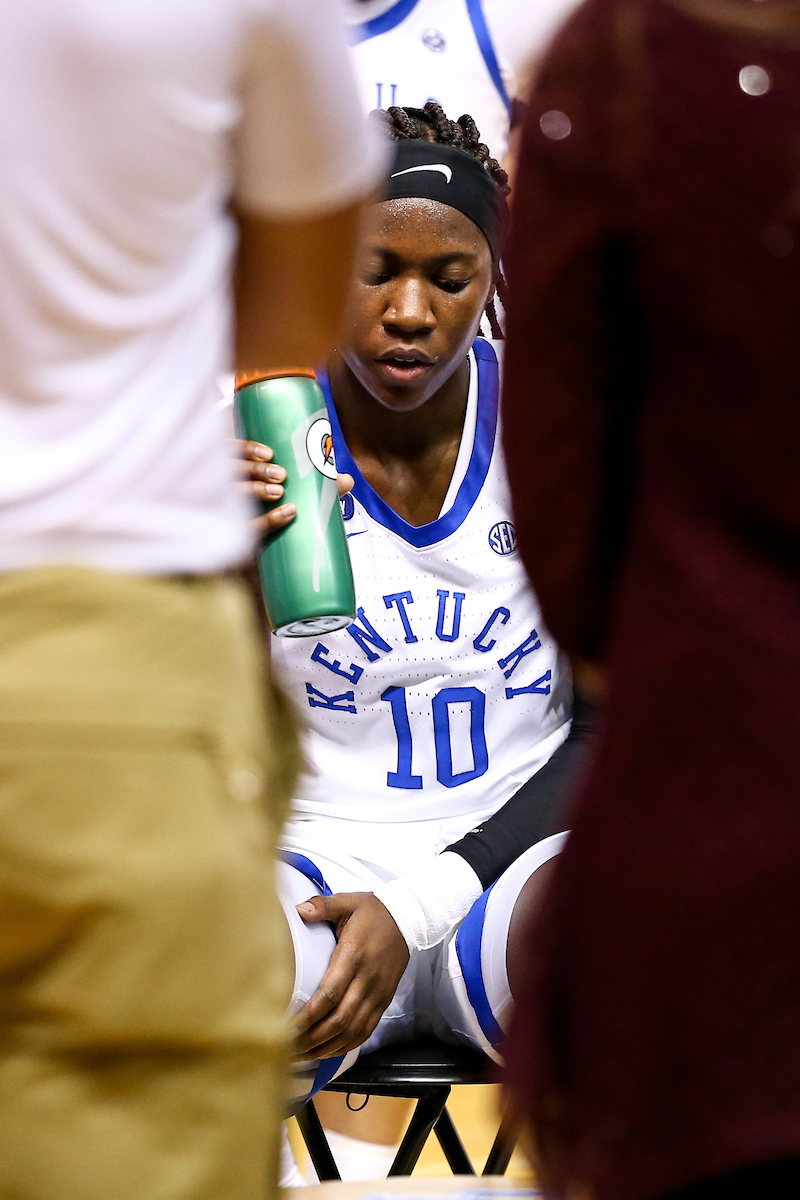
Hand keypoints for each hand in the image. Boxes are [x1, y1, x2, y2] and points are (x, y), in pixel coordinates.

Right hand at [235, 440, 353, 536]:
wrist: (270, 557)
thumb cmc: (279, 514)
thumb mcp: (297, 496)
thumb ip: (319, 487)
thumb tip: (348, 480)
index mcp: (235, 470)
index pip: (230, 451)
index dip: (247, 450)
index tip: (270, 454)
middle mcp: (224, 487)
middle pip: (230, 471)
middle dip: (256, 470)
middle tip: (281, 475)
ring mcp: (226, 511)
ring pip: (232, 495)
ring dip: (256, 490)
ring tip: (280, 492)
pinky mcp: (235, 535)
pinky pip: (247, 526)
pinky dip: (268, 520)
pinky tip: (287, 514)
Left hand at [292, 891, 409, 1060]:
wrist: (409, 918)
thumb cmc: (374, 911)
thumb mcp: (348, 902)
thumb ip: (323, 905)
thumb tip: (299, 909)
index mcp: (353, 956)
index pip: (329, 995)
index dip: (307, 1016)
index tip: (287, 1028)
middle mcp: (367, 980)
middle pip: (338, 1020)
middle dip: (311, 1039)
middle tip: (288, 1048)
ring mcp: (377, 993)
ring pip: (352, 1031)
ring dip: (326, 1048)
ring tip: (303, 1056)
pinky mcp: (384, 1000)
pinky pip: (366, 1031)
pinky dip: (346, 1045)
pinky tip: (328, 1051)